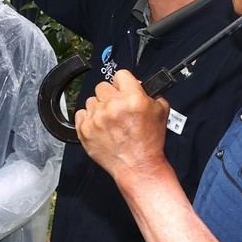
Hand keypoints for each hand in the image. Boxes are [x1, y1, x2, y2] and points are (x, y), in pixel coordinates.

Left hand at [75, 70, 172, 185]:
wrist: (138, 166)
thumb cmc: (149, 142)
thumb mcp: (161, 111)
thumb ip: (151, 92)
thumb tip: (138, 84)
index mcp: (133, 98)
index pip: (120, 75)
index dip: (124, 83)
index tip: (124, 90)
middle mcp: (113, 106)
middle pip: (103, 86)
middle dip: (110, 96)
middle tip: (117, 109)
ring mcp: (96, 118)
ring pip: (91, 100)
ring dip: (99, 108)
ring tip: (110, 121)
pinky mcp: (85, 129)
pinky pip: (81, 113)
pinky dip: (88, 119)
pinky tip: (100, 126)